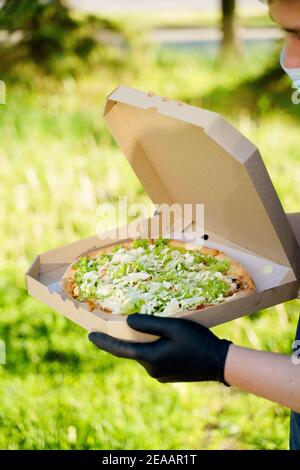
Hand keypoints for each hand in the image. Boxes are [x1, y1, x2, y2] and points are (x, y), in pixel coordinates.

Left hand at [89, 314, 231, 383]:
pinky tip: (160, 338)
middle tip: (118, 322)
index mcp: (151, 358)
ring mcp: (160, 374)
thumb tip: (128, 322)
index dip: (103, 341)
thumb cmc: (197, 341)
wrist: (219, 362)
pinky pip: (153, 358)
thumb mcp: (173, 327)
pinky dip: (151, 347)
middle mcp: (152, 369)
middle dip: (126, 338)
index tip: (90, 334)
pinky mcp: (168, 375)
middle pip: (133, 350)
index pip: (120, 350)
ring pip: (144, 353)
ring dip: (141, 342)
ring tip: (146, 327)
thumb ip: (149, 323)